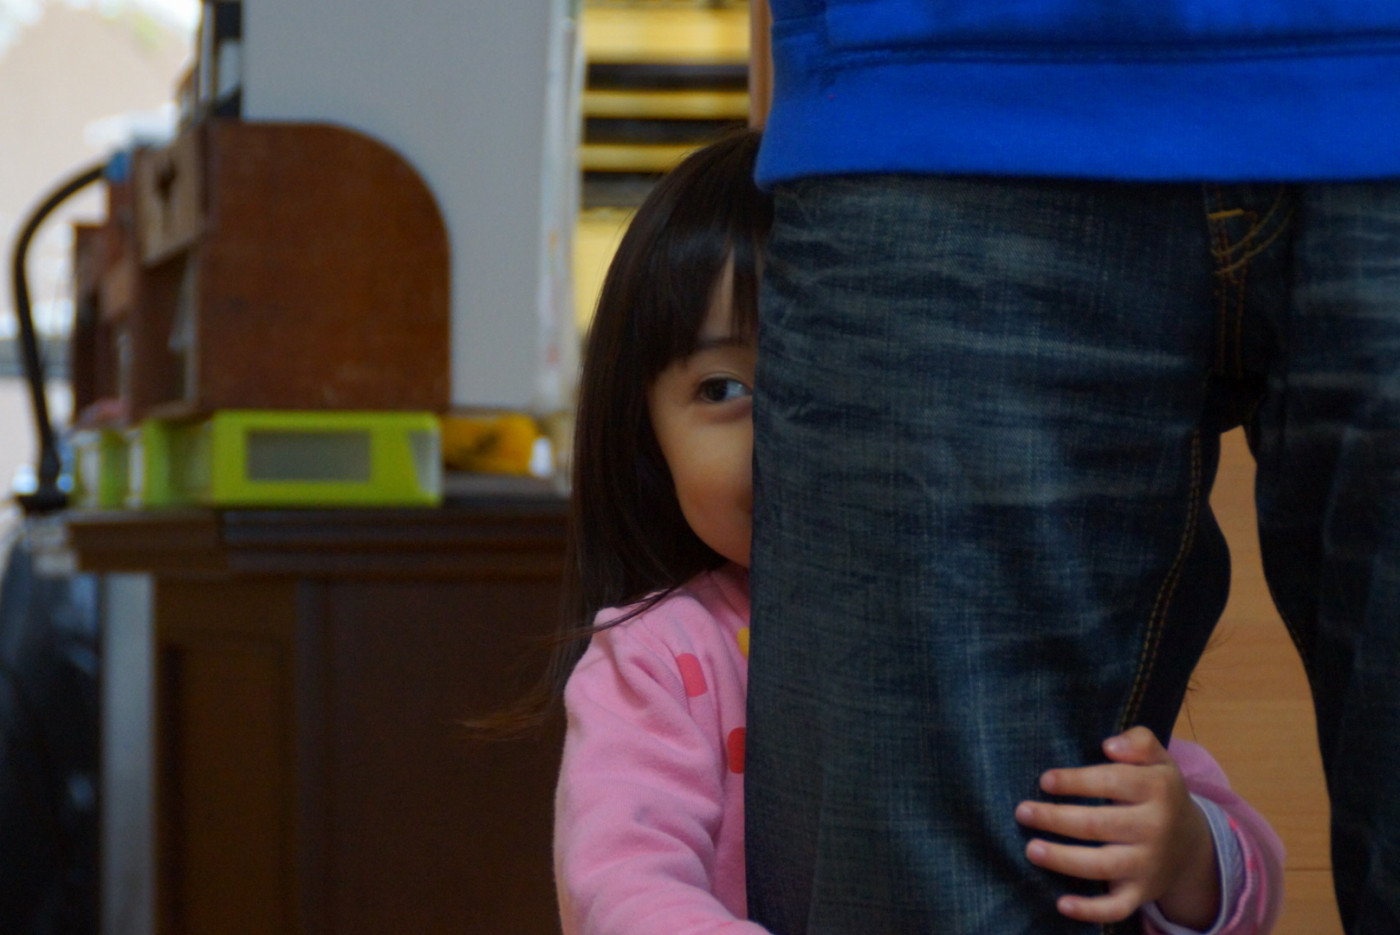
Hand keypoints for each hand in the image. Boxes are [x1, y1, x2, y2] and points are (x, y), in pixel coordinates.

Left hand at [1014, 727, 1219, 927]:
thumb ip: (1139, 742)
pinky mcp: (1142, 893)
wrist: (1192, 845)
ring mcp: (1149, 864)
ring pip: (1102, 865)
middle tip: (1022, 812)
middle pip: (1098, 824)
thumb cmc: (1159, 793)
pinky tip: (1061, 903)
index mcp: (1158, 790)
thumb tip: (1110, 745)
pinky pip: (1117, 907)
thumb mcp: (1159, 761)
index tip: (1044, 781)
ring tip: (1030, 849)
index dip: (1075, 781)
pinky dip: (1091, 910)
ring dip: (1062, 859)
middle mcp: (1155, 828)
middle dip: (1055, 819)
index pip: (1111, 782)